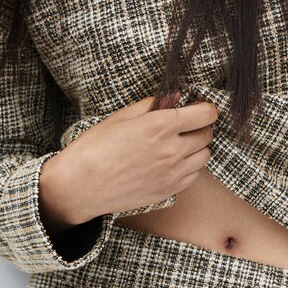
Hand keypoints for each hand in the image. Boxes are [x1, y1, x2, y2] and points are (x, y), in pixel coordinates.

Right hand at [56, 93, 218, 222]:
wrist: (80, 186)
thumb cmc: (95, 148)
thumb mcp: (121, 117)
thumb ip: (153, 104)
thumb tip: (175, 96)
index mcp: (160, 125)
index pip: (205, 114)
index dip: (206, 108)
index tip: (200, 107)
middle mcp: (172, 150)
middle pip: (207, 134)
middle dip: (200, 126)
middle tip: (185, 125)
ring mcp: (172, 173)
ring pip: (205, 156)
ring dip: (197, 147)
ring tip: (179, 144)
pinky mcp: (169, 190)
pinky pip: (194, 176)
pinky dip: (189, 167)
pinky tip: (172, 163)